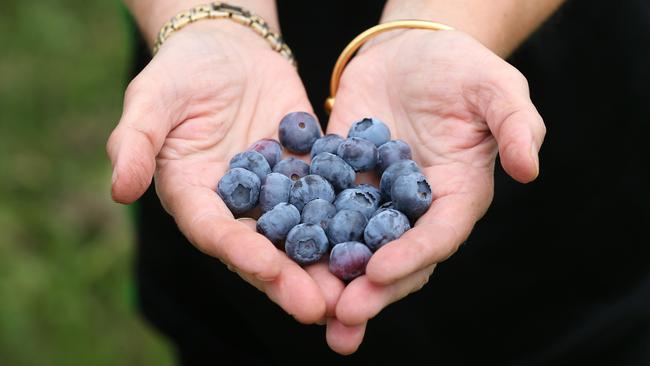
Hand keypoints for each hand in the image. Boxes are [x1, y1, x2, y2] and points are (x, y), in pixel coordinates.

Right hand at [106, 22, 328, 323]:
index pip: (215, 231)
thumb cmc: (181, 71)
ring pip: (301, 235)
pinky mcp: (307, 174)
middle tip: (320, 309)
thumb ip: (134, 143)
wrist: (229, 48)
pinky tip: (379, 241)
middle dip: (290, 280)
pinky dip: (351, 221)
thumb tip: (120, 190)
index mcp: (195, 198)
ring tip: (354, 295)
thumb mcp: (151, 99)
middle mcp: (237, 207)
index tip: (267, 270)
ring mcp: (275, 194)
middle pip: (263, 249)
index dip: (239, 252)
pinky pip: (331, 199)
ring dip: (325, 265)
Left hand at [325, 29, 545, 351]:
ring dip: (333, 281)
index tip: (380, 272)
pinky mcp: (340, 182)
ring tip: (308, 307)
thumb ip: (516, 126)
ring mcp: (374, 200)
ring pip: (354, 248)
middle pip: (394, 258)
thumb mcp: (497, 87)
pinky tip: (278, 255)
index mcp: (456, 197)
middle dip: (371, 289)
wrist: (411, 51)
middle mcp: (414, 210)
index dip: (412, 257)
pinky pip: (319, 211)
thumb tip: (529, 171)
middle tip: (342, 315)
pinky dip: (302, 235)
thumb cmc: (462, 68)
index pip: (438, 237)